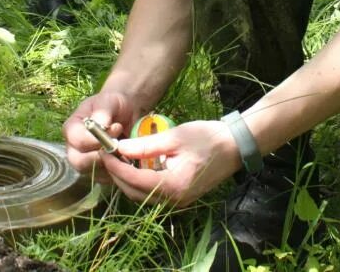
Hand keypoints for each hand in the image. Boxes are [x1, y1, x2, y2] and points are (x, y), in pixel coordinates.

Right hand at [63, 91, 141, 182]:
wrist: (124, 112)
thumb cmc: (113, 104)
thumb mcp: (108, 101)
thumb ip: (103, 112)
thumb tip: (102, 127)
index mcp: (71, 129)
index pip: (78, 141)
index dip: (97, 139)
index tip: (117, 129)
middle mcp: (73, 148)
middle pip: (79, 163)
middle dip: (102, 157)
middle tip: (120, 146)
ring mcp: (85, 161)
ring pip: (93, 173)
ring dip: (112, 164)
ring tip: (126, 148)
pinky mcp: (98, 172)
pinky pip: (105, 178)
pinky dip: (117, 170)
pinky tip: (127, 157)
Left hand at [100, 120, 241, 206]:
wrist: (236, 146)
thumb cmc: (207, 138)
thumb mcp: (174, 137)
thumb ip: (145, 145)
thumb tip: (119, 148)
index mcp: (172, 186)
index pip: (133, 179)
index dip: (115, 166)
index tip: (103, 151)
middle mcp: (173, 200)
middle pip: (134, 192)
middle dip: (118, 174)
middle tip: (108, 153)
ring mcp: (178, 202)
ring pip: (142, 195)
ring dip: (127, 179)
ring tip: (119, 158)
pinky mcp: (181, 197)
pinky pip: (153, 193)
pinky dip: (140, 181)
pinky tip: (136, 164)